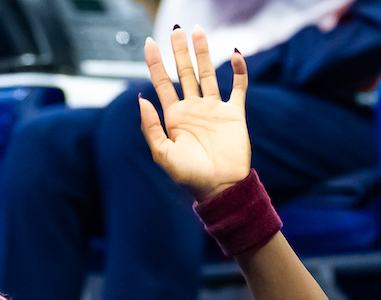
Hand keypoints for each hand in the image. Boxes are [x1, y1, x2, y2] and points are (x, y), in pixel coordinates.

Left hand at [138, 26, 252, 203]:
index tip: (150, 43)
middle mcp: (193, 109)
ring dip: (203, 54)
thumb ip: (151, 127)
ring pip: (208, 74)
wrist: (221, 189)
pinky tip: (236, 54)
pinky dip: (239, 72)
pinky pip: (237, 88)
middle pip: (184, 73)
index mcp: (174, 117)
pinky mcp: (234, 114)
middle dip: (179, 52)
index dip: (156, 63)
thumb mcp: (163, 154)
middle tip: (176, 29)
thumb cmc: (189, 177)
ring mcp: (214, 109)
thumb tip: (141, 98)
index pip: (162, 83)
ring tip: (198, 32)